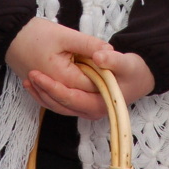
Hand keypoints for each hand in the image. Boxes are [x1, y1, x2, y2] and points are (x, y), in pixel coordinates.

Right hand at [6, 17, 113, 117]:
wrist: (9, 36)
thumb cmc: (35, 33)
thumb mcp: (66, 35)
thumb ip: (88, 45)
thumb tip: (110, 51)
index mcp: (62, 77)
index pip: (92, 86)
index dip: (105, 77)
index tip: (113, 66)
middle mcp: (54, 90)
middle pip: (82, 97)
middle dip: (96, 85)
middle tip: (105, 68)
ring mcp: (47, 92)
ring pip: (70, 102)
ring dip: (83, 91)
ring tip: (95, 76)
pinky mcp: (43, 90)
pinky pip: (58, 100)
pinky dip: (69, 94)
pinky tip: (77, 84)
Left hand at [14, 29, 154, 119]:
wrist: (140, 77)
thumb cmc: (134, 71)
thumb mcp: (127, 62)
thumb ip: (113, 60)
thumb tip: (99, 57)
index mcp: (100, 104)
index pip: (70, 98)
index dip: (53, 87)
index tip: (38, 75)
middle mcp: (91, 111)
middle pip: (61, 104)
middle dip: (43, 91)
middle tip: (29, 76)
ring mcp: (85, 109)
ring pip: (58, 106)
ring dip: (42, 94)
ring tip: (28, 80)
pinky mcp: (82, 103)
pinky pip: (61, 102)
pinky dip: (48, 94)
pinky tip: (37, 84)